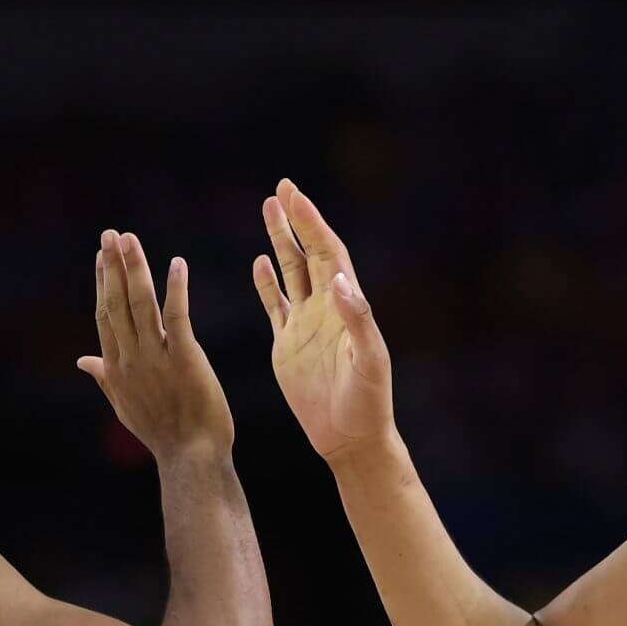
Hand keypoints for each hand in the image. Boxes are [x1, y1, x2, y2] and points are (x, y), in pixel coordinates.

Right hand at [78, 230, 234, 463]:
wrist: (191, 457)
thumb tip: (82, 360)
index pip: (104, 316)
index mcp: (116, 368)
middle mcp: (130, 359)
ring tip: (131, 239)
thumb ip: (104, 378)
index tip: (102, 256)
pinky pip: (176, 317)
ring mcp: (155, 359)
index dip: (102, 283)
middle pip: (116, 304)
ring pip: (141, 305)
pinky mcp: (184, 359)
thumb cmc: (163, 433)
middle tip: (111, 234)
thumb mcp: (125, 406)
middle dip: (113, 266)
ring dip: (135, 269)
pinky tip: (175, 264)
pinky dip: (175, 289)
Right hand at [255, 179, 394, 464]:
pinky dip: (266, 284)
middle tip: (282, 187)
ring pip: (290, 273)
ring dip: (280, 242)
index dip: (312, 223)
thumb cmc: (368, 402)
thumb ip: (357, 321)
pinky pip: (274, 306)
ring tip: (269, 209)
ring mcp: (304, 326)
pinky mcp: (287, 345)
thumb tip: (342, 282)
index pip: (328, 253)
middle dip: (296, 221)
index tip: (295, 195)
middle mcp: (325, 309)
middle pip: (308, 253)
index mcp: (345, 307)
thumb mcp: (368, 362)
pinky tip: (258, 262)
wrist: (350, 438)